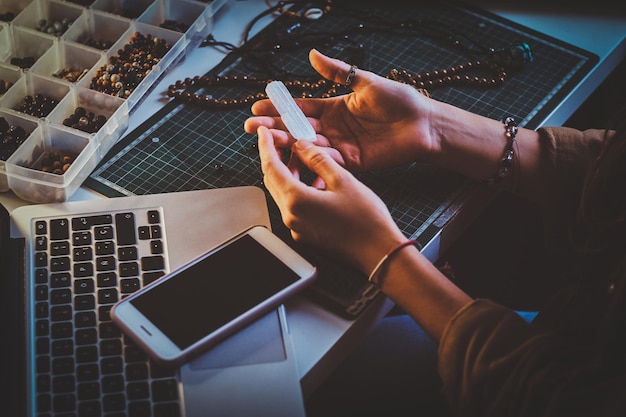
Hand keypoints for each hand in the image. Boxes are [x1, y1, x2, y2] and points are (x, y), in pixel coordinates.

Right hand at [245, 49, 435, 171]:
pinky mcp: (353, 162)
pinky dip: (313, 158)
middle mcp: (333, 128)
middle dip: (274, 127)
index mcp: (334, 108)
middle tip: (251, 127)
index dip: (279, 107)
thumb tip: (311, 54)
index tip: (258, 106)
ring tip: (267, 141)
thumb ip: (337, 71)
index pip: (301, 108)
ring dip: (288, 143)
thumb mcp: (365, 81)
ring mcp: (341, 146)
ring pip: (308, 146)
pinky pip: (329, 161)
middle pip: (298, 128)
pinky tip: (296, 153)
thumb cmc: (399, 101)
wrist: (424, 123)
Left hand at [257, 126, 406, 274]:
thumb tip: (301, 146)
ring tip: (303, 160)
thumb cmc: (366, 220)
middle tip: (281, 141)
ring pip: (283, 194)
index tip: (264, 132)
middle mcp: (291, 217)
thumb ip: (318, 159)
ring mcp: (297, 228)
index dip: (266, 146)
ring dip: (289, 175)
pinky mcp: (305, 234)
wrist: (378, 252)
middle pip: (272, 181)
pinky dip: (298, 191)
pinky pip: (294, 207)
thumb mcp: (343, 180)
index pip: (271, 167)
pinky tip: (314, 182)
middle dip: (275, 159)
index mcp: (297, 200)